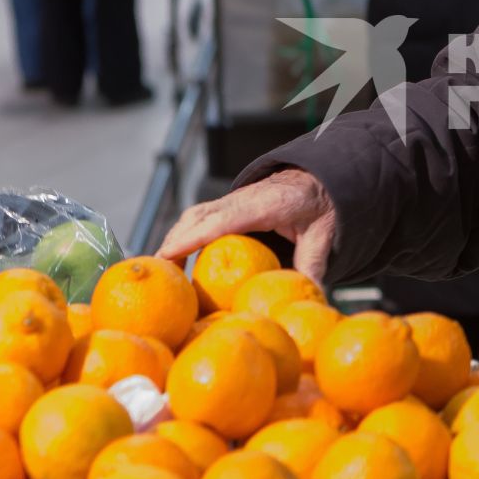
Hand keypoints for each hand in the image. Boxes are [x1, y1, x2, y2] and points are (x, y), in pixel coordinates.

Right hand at [158, 169, 337, 283]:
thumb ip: (313, 265)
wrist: (318, 178)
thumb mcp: (322, 235)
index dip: (195, 236)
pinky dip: (183, 233)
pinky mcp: (227, 204)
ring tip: (160, 269)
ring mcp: (232, 199)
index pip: (224, 219)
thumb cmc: (320, 204)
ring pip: (194, 215)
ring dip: (175, 238)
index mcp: (265, 203)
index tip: (169, 253)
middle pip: (200, 216)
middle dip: (175, 241)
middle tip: (156, 272)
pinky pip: (198, 216)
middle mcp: (242, 198)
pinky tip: (175, 257)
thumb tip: (312, 300)